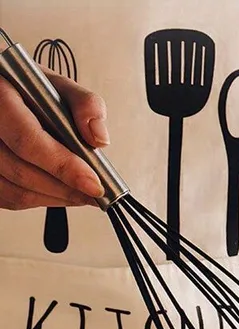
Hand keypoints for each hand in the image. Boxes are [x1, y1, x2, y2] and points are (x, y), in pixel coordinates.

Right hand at [0, 69, 109, 210]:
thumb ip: (85, 105)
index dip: (63, 166)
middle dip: (65, 188)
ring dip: (55, 198)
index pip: (27, 140)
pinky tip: (59, 192)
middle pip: (20, 171)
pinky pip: (7, 198)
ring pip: (13, 191)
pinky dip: (39, 200)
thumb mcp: (58, 86)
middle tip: (95, 192)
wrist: (4, 92)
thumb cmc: (29, 91)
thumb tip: (99, 138)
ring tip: (82, 193)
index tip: (93, 183)